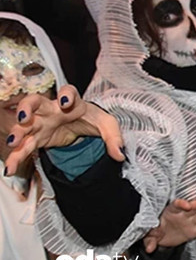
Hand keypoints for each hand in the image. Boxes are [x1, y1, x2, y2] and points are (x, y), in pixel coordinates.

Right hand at [5, 85, 124, 174]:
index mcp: (72, 101)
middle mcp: (52, 109)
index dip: (65, 94)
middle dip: (26, 108)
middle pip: (34, 102)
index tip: (64, 102)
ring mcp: (41, 123)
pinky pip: (24, 147)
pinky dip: (16, 157)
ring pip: (24, 125)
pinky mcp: (36, 138)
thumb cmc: (91, 120)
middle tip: (24, 117)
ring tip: (13, 143)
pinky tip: (10, 168)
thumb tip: (120, 155)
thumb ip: (114, 139)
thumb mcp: (107, 126)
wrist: (81, 128)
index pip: (68, 91)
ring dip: (17, 133)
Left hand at [143, 199, 195, 252]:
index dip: (182, 204)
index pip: (176, 204)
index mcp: (170, 211)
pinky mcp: (194, 230)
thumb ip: (150, 240)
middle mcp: (182, 214)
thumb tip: (149, 248)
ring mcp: (190, 221)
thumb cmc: (155, 230)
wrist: (161, 237)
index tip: (187, 206)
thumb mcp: (150, 235)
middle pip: (193, 207)